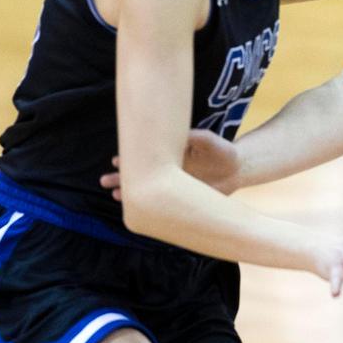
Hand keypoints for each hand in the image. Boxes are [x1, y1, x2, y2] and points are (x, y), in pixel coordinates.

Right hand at [99, 129, 242, 200]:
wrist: (237, 170)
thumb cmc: (223, 152)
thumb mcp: (211, 142)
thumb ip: (198, 138)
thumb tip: (185, 135)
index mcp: (172, 153)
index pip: (147, 154)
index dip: (132, 157)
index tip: (117, 160)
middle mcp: (169, 167)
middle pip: (141, 171)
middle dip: (123, 176)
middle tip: (104, 180)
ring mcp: (173, 182)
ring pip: (147, 186)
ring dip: (130, 190)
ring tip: (113, 193)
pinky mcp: (180, 195)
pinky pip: (161, 200)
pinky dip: (149, 203)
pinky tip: (135, 207)